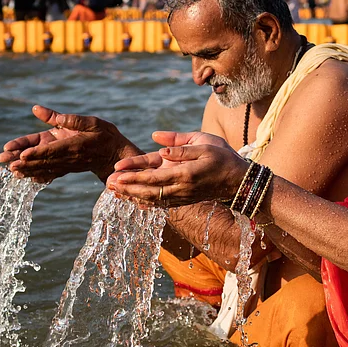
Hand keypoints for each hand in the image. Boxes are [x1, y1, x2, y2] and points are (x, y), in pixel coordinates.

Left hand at [0, 105, 138, 182]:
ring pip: (45, 168)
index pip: (52, 150)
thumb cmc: (106, 135)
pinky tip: (26, 177)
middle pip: (44, 161)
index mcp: (75, 145)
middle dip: (25, 163)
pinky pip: (51, 173)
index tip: (22, 155)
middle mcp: (70, 158)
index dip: (37, 153)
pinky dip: (38, 175)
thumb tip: (46, 111)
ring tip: (11, 171)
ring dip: (27, 170)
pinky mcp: (67, 168)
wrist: (116, 156)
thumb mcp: (93, 122)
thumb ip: (71, 119)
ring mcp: (68, 165)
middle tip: (8, 165)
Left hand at [107, 131, 248, 206]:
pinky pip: (160, 204)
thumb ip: (179, 144)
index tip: (117, 172)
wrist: (239, 181)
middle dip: (127, 187)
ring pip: (152, 200)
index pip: (153, 176)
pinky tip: (132, 199)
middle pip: (148, 191)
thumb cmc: (223, 157)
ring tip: (114, 191)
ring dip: (132, 196)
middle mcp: (181, 188)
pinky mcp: (184, 200)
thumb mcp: (204, 143)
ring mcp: (182, 197)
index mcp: (185, 173)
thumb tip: (157, 143)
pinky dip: (144, 202)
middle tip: (108, 183)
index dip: (134, 175)